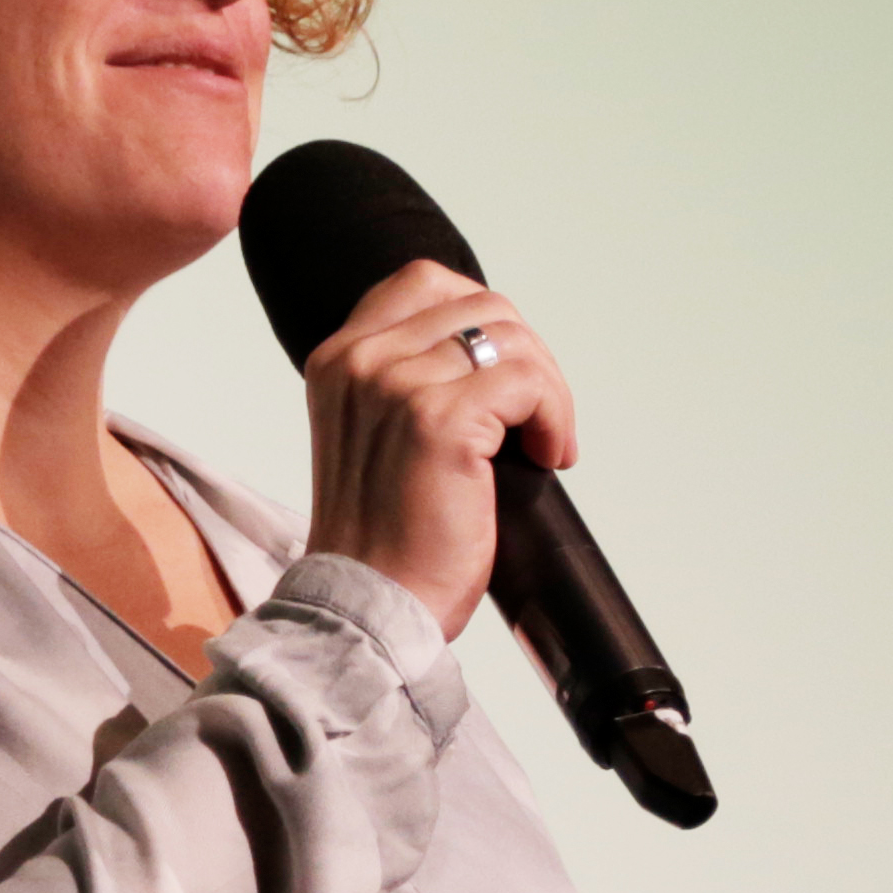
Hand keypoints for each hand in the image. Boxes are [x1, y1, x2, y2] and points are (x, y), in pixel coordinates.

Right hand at [298, 256, 575, 640]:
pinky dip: (554, 417)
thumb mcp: (375, 435)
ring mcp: (397, 386)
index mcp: (337, 358)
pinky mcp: (440, 421)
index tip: (503, 378)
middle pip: (482, 304)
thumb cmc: (383, 541)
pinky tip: (548, 457)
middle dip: (528, 358)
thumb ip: (408, 381)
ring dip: (547, 390)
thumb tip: (492, 350)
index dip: (484, 320)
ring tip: (541, 444)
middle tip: (535, 419)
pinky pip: (529, 384)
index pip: (426, 282)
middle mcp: (360, 360)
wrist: (368, 609)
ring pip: (512, 339)